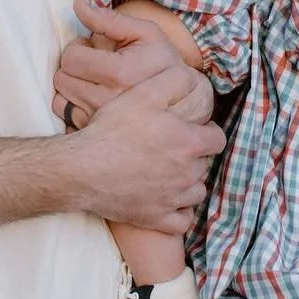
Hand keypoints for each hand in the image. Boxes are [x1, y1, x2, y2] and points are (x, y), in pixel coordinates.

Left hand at [55, 1, 214, 126]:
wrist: (185, 102)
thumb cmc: (164, 62)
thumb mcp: (146, 33)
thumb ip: (110, 19)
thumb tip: (78, 6)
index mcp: (120, 74)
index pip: (71, 58)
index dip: (78, 48)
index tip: (92, 48)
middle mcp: (108, 102)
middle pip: (62, 78)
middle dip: (74, 66)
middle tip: (94, 63)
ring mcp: (102, 121)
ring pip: (59, 98)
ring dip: (72, 86)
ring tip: (95, 80)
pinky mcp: (97, 132)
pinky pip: (66, 115)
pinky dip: (74, 104)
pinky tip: (93, 98)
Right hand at [71, 63, 222, 233]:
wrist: (81, 169)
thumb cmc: (112, 129)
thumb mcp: (144, 92)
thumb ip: (175, 80)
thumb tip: (194, 77)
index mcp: (189, 143)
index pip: (217, 138)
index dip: (206, 131)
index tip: (191, 129)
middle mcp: (187, 174)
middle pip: (205, 164)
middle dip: (194, 156)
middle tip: (171, 147)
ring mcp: (172, 200)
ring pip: (197, 192)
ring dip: (188, 183)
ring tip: (169, 172)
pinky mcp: (156, 219)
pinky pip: (182, 221)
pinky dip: (179, 212)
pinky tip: (168, 200)